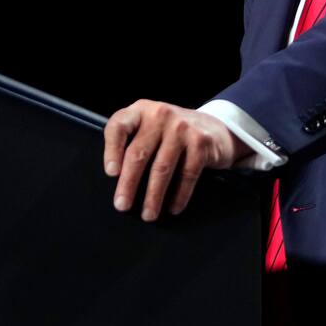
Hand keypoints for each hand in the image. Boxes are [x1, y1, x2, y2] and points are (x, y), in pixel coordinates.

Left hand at [103, 99, 251, 220]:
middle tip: (122, 205)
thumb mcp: (151, 127)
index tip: (111, 173)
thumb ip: (133, 142)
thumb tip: (118, 181)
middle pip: (138, 153)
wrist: (215, 128)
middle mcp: (160, 114)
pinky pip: (186, 175)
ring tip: (148, 214)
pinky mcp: (200, 142)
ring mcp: (182, 127)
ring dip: (153, 196)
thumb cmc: (173, 134)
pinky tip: (172, 207)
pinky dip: (179, 195)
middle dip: (128, 183)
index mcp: (141, 110)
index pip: (118, 126)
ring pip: (162, 168)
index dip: (111, 151)